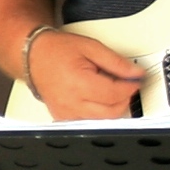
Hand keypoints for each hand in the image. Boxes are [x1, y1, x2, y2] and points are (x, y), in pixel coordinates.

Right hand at [29, 28, 143, 119]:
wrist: (33, 56)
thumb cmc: (57, 50)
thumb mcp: (91, 47)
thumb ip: (115, 62)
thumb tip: (135, 73)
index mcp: (78, 83)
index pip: (114, 94)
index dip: (130, 87)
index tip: (136, 80)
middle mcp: (71, 102)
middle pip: (111, 111)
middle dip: (125, 99)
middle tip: (127, 86)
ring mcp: (66, 113)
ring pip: (102, 120)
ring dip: (113, 107)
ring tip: (111, 90)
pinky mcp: (63, 118)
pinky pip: (89, 121)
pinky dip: (98, 112)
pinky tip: (97, 99)